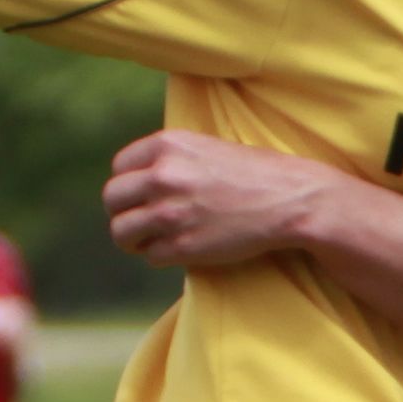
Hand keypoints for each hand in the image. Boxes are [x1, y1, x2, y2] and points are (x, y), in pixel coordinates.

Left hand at [100, 131, 323, 269]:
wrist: (290, 199)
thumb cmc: (253, 173)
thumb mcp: (204, 147)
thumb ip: (169, 158)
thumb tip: (135, 180)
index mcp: (167, 145)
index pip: (119, 167)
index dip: (129, 184)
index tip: (143, 194)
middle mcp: (163, 176)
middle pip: (112, 199)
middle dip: (123, 212)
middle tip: (141, 220)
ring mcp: (171, 213)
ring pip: (122, 232)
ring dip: (134, 239)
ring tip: (153, 239)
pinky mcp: (183, 246)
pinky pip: (150, 255)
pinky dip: (161, 255)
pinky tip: (181, 248)